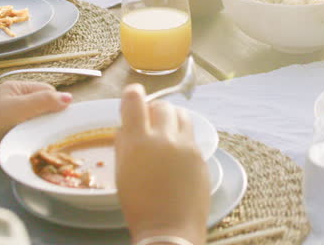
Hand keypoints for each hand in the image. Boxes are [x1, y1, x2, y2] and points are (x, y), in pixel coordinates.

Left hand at [0, 81, 71, 168]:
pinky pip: (33, 130)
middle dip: (49, 116)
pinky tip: (34, 142)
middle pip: (45, 104)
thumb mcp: (19, 109)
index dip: (55, 103)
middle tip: (47, 128)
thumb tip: (69, 98)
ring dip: (42, 127)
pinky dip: (36, 135)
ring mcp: (14, 116)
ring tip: (39, 136)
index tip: (57, 118)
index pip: (48, 90)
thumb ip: (44, 101)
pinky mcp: (13, 132)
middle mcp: (15, 99)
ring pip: (40, 118)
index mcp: (16, 88)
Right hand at [116, 85, 209, 244]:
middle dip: (153, 109)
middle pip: (161, 106)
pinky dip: (182, 136)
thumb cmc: (139, 207)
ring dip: (171, 118)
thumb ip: (125, 144)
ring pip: (181, 115)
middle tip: (149, 121)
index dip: (133, 94)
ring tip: (166, 132)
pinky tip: (177, 152)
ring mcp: (186, 145)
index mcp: (138, 141)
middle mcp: (164, 137)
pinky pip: (191, 134)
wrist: (170, 230)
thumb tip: (128, 126)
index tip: (133, 94)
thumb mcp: (122, 173)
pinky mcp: (201, 154)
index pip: (135, 101)